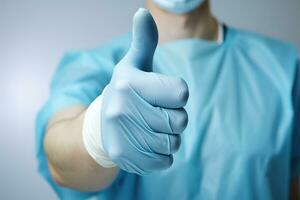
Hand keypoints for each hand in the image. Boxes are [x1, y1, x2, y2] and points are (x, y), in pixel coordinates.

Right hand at [101, 8, 188, 174]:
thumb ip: (144, 40)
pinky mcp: (126, 158)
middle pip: (180, 121)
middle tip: (155, 113)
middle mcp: (121, 109)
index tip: (162, 94)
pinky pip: (165, 161)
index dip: (177, 95)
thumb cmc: (126, 92)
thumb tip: (142, 12)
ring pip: (174, 143)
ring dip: (169, 137)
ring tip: (149, 128)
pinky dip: (162, 154)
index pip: (182, 93)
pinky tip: (146, 144)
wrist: (100, 127)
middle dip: (175, 118)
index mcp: (128, 83)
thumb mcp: (134, 65)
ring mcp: (122, 136)